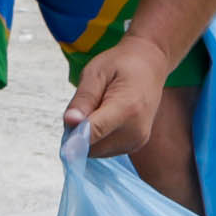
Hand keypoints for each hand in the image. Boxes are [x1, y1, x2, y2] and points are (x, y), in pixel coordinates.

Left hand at [62, 35, 172, 157]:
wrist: (150, 65)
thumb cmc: (122, 64)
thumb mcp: (96, 72)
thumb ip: (83, 99)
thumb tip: (70, 122)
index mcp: (127, 108)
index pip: (94, 132)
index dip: (74, 139)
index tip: (65, 143)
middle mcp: (135, 130)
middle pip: (92, 147)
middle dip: (78, 133)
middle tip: (83, 106)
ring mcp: (137, 141)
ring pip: (96, 151)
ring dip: (88, 136)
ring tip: (98, 108)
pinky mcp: (135, 145)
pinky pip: (105, 150)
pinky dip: (98, 138)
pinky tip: (105, 117)